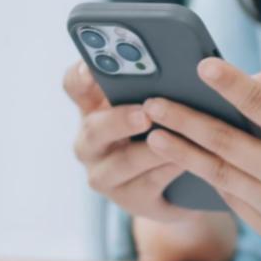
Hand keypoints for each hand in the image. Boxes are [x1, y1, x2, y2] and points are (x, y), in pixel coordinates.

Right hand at [62, 61, 212, 224]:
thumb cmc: (166, 126)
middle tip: (145, 114)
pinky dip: (167, 169)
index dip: (81, 76)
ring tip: (172, 138)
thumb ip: (154, 83)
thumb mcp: (153, 103)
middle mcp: (91, 143)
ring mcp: (105, 175)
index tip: (94, 67)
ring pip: (122, 162)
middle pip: (93, 129)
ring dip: (149, 150)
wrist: (181, 182)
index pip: (75, 86)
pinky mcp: (130, 200)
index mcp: (93, 108)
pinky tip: (186, 161)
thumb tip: (177, 59)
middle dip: (119, 121)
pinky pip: (148, 184)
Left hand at [141, 57, 260, 242]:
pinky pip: (233, 198)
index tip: (200, 67)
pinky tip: (187, 163)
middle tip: (152, 104)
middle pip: (225, 143)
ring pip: (220, 175)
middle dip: (183, 121)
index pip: (259, 103)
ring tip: (154, 137)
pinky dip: (210, 179)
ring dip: (183, 155)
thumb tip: (252, 80)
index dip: (228, 83)